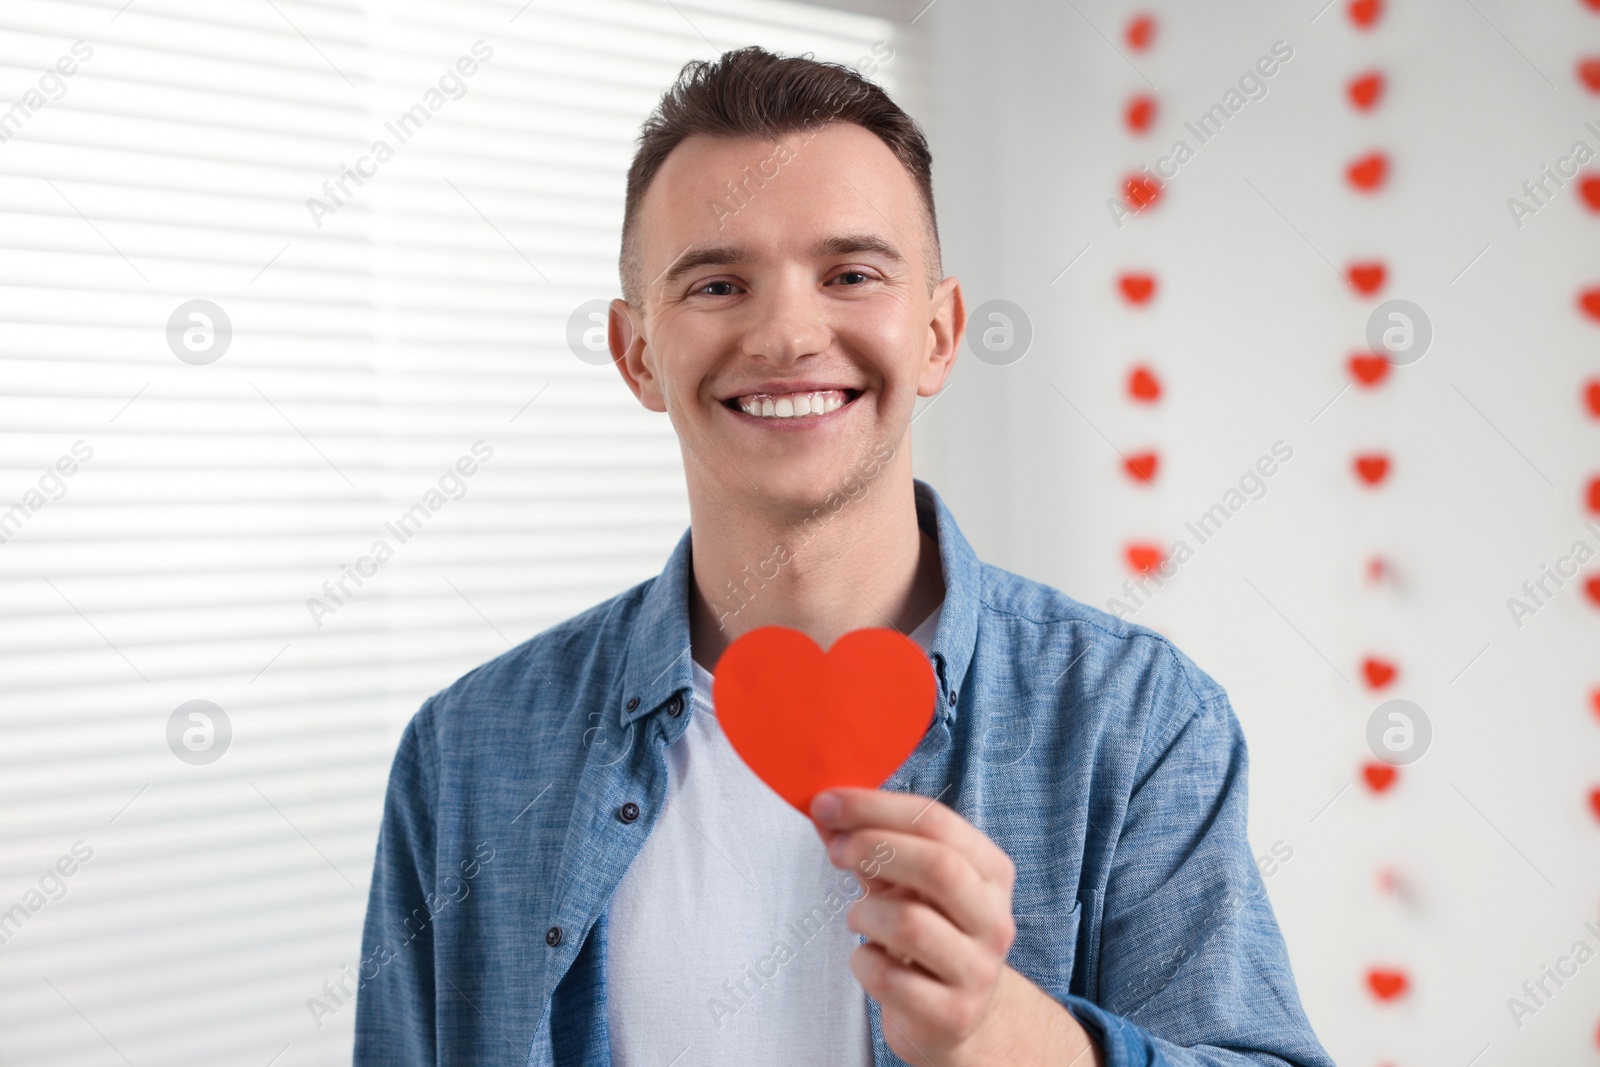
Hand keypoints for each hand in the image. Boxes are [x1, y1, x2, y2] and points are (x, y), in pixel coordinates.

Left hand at [810, 787, 1101, 1066]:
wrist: (956, 1013)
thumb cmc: (928, 932)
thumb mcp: (906, 881)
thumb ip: (870, 843)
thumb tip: (823, 810)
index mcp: (990, 872)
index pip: (937, 822)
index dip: (875, 807)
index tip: (826, 803)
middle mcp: (994, 918)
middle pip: (939, 866)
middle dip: (874, 848)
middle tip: (835, 851)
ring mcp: (977, 970)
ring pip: (910, 923)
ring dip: (865, 913)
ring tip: (858, 917)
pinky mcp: (951, 1014)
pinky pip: (890, 978)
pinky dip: (863, 962)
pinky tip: (870, 959)